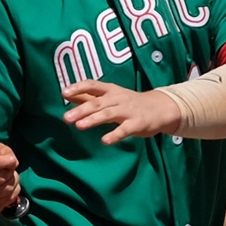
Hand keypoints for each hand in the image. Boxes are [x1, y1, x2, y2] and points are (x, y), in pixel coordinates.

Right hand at [0, 142, 22, 215]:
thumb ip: (3, 152)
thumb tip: (13, 162)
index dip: (2, 162)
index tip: (13, 160)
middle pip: (0, 179)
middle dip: (9, 170)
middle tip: (9, 167)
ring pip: (8, 188)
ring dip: (14, 179)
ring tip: (8, 175)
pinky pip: (11, 197)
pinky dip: (15, 189)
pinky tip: (7, 185)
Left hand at [62, 80, 181, 144]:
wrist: (161, 108)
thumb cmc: (130, 103)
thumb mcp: (111, 97)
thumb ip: (89, 97)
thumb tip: (67, 95)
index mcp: (110, 90)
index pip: (92, 85)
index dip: (78, 88)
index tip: (64, 92)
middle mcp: (118, 98)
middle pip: (97, 102)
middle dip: (81, 110)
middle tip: (66, 118)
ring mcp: (128, 110)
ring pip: (108, 114)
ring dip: (93, 120)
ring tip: (79, 126)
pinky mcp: (137, 123)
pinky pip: (124, 129)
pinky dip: (114, 135)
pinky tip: (104, 141)